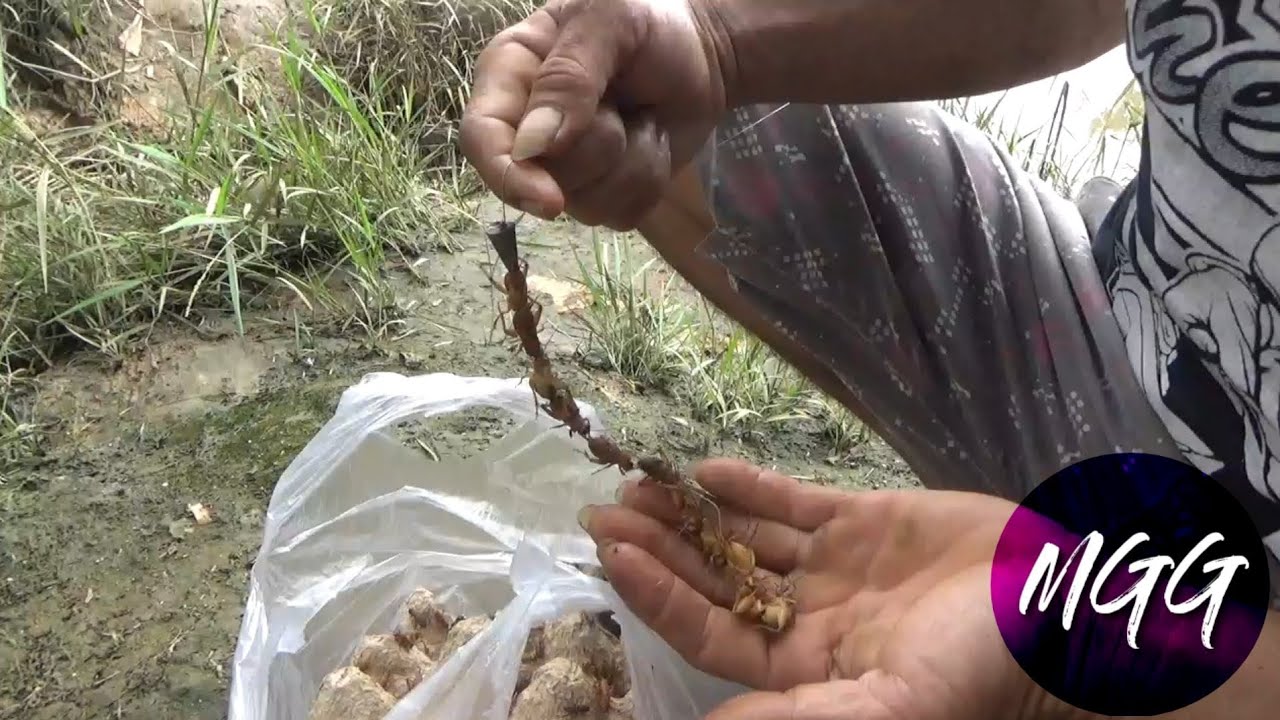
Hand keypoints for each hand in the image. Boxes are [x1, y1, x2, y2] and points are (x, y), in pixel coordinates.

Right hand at [458, 0, 732, 229]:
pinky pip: (620, 214)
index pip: (482, 137)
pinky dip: (650, 179)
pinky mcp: (605, 191)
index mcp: (509, 74)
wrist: (705, 49)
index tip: (551, 200)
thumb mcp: (610, 23)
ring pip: (586, 204)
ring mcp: (566, 167)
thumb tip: (533, 147)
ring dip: (630, 161)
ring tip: (641, 115)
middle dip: (597, 149)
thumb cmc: (650, 21)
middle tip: (623, 102)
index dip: (508, 175)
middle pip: (540, 180)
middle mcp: (528, 127)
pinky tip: (653, 140)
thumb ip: (569, 76)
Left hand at [579, 458, 1079, 719]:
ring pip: (745, 535)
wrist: (1063, 613)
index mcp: (803, 665)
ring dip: (692, 512)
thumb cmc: (976, 668)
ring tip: (638, 480)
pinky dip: (750, 486)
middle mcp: (808, 614)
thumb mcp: (885, 707)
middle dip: (659, 545)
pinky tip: (704, 469)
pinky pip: (794, 501)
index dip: (658, 593)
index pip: (709, 628)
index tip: (612, 551)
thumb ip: (793, 714)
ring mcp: (835, 565)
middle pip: (715, 577)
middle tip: (602, 507)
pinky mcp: (867, 520)